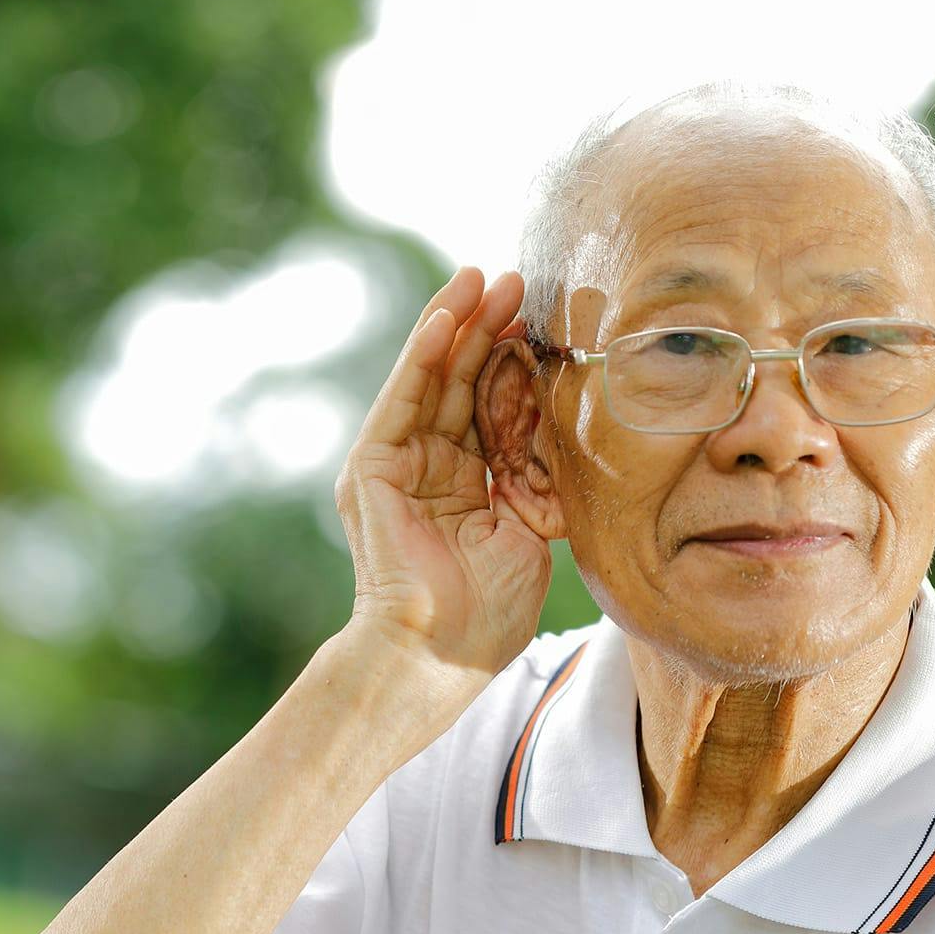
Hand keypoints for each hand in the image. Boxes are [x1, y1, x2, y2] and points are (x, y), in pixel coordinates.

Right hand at [334, 266, 552, 682]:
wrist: (439, 656)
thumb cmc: (487, 613)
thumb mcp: (528, 532)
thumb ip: (535, 481)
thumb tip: (562, 437)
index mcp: (469, 484)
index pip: (494, 408)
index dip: (519, 364)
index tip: (551, 322)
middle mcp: (430, 467)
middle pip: (462, 383)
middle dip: (491, 330)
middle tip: (523, 280)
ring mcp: (398, 465)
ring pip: (431, 380)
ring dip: (457, 325)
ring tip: (486, 277)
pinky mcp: (372, 468)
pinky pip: (401, 401)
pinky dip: (422, 356)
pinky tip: (447, 316)